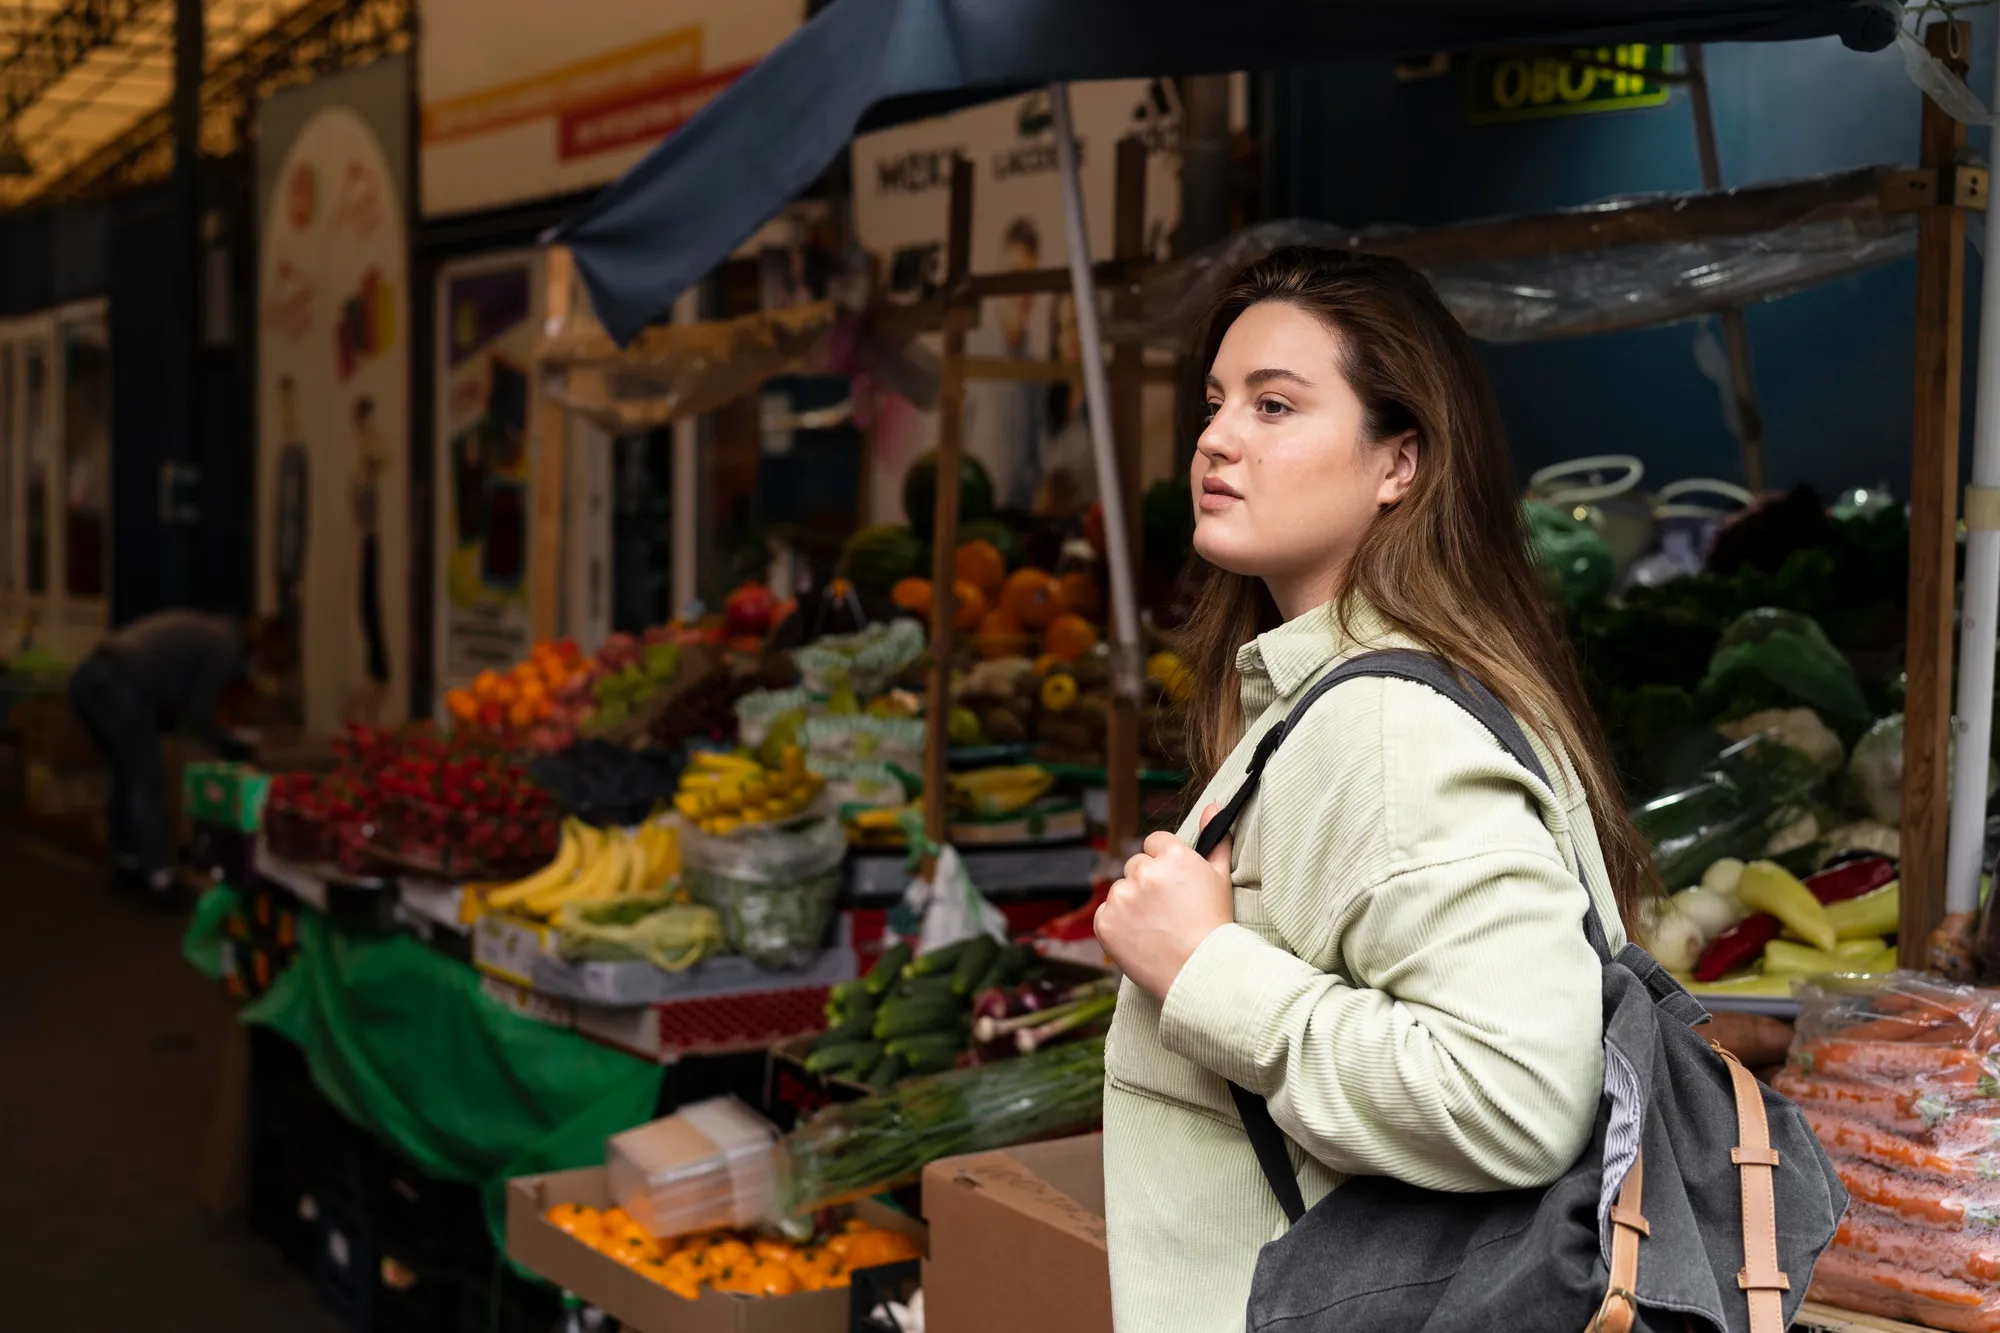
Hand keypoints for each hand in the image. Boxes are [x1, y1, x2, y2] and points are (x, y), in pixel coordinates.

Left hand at [1095, 804, 1235, 1001]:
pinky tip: (1141, 939)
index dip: (1164, 864)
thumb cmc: (1215, 926)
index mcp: (1171, 855)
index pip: (1154, 843)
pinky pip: (1106, 915)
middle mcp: (1143, 871)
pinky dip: (1117, 925)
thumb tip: (1212, 805)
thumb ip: (1215, 839)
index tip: (1173, 886)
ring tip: (1156, 928)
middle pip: (1136, 866)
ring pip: (1120, 890)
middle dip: (1147, 884)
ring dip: (1131, 904)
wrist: (1201, 973)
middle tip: (1167, 911)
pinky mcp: (1105, 922)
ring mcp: (1121, 897)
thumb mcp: (1220, 878)